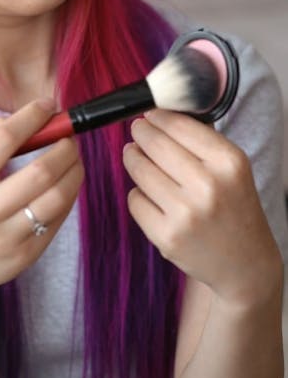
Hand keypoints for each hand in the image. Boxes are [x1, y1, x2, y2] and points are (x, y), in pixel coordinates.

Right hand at [0, 99, 83, 303]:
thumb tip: (35, 116)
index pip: (4, 140)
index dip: (31, 117)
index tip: (47, 106)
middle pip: (40, 171)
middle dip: (64, 146)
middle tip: (69, 134)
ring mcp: (5, 239)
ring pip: (57, 196)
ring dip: (74, 169)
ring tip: (73, 156)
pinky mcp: (25, 256)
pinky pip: (59, 217)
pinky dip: (69, 192)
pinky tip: (66, 181)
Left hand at [123, 109, 281, 307]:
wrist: (245, 263)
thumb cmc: (233, 206)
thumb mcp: (231, 168)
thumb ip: (200, 140)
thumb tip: (159, 115)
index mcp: (229, 162)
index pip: (179, 125)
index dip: (157, 117)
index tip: (149, 115)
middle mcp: (208, 186)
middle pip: (154, 144)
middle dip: (140, 133)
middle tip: (137, 131)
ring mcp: (186, 214)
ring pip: (139, 170)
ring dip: (133, 159)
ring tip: (134, 155)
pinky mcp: (166, 237)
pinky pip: (135, 200)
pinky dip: (138, 194)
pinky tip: (149, 194)